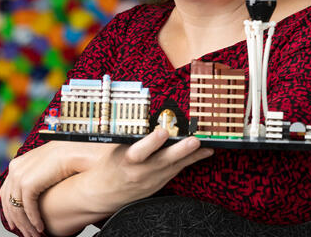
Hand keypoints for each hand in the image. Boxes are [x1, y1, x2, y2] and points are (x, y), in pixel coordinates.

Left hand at [0, 141, 105, 236]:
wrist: (75, 150)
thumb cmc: (67, 156)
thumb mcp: (46, 165)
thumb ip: (37, 174)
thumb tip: (37, 188)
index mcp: (17, 164)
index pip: (6, 191)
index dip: (9, 209)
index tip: (14, 222)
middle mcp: (14, 169)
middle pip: (8, 202)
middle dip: (16, 221)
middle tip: (23, 233)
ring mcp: (19, 176)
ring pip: (17, 209)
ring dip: (26, 224)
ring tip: (34, 234)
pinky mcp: (28, 184)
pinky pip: (28, 209)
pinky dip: (34, 220)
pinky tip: (40, 227)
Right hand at [80, 129, 213, 214]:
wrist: (105, 193)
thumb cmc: (111, 164)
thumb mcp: (114, 149)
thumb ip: (131, 137)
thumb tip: (149, 118)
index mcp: (125, 160)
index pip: (139, 153)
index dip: (151, 143)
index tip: (162, 132)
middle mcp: (140, 172)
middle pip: (162, 161)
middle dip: (180, 151)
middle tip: (194, 141)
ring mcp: (152, 180)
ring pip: (174, 166)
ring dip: (191, 155)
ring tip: (206, 145)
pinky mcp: (160, 183)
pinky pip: (177, 170)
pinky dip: (192, 160)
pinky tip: (205, 152)